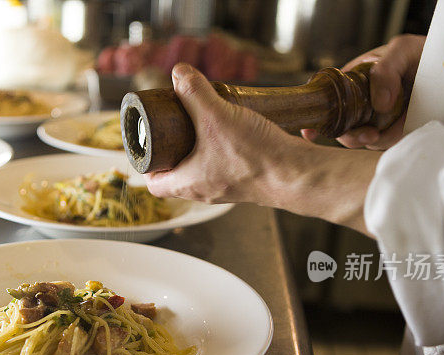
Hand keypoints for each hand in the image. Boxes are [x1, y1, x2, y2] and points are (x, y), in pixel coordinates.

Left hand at [145, 63, 381, 235]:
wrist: (296, 174)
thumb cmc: (255, 157)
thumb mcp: (216, 116)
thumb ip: (194, 93)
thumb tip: (178, 74)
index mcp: (187, 183)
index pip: (154, 184)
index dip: (147, 164)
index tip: (150, 143)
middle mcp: (204, 191)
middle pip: (176, 176)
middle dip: (173, 151)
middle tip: (173, 127)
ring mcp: (226, 188)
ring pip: (201, 171)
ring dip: (197, 150)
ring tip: (201, 124)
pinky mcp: (246, 181)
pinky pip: (224, 167)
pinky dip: (221, 150)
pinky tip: (230, 130)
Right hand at [302, 34, 425, 149]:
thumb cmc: (425, 52)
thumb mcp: (402, 50)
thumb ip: (385, 70)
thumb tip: (379, 104)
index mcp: (354, 81)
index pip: (327, 100)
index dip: (317, 118)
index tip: (311, 131)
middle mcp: (362, 103)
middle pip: (341, 128)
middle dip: (349, 136)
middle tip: (367, 134)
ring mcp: (378, 119)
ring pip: (362, 139)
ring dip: (372, 140)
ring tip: (387, 130)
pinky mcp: (395, 132)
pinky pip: (386, 144)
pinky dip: (391, 141)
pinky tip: (403, 129)